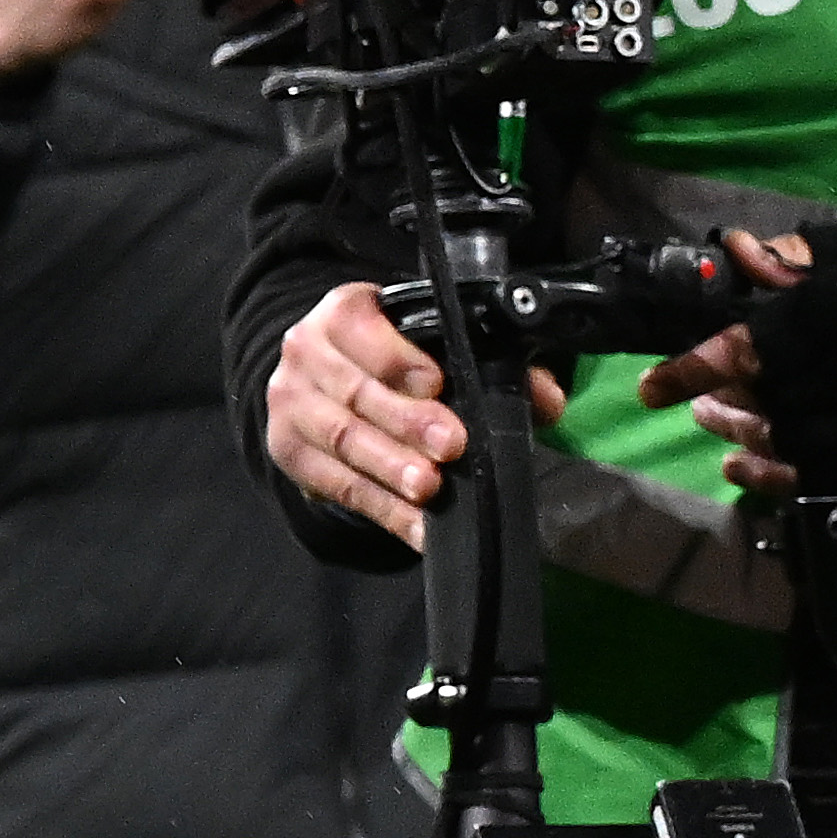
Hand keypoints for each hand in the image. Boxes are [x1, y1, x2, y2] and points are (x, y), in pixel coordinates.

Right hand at [269, 280, 470, 553]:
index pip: (360, 328)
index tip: (436, 383)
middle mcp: (306, 353)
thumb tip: (548, 400)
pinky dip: (382, 509)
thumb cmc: (391, 355)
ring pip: (342, 440)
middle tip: (451, 446)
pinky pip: (336, 486)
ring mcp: (291, 404)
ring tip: (430, 490)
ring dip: (390, 469)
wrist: (321, 378)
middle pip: (356, 392)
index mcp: (342, 312)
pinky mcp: (289, 452)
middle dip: (406, 422)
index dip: (398, 357)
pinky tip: (416, 525)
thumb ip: (493, 360)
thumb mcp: (433, 341)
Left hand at [691, 205, 836, 498]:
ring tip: (718, 429)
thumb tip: (739, 256)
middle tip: (690, 398)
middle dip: (718, 398)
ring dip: (744, 438)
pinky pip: (827, 477)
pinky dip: (782, 478)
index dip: (693, 366)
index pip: (749, 345)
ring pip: (789, 442)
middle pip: (763, 397)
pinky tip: (753, 468)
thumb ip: (803, 254)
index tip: (652, 385)